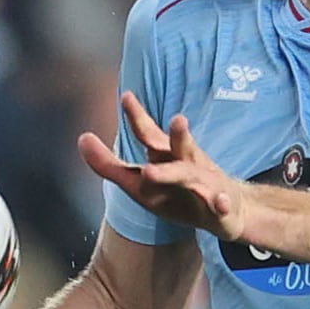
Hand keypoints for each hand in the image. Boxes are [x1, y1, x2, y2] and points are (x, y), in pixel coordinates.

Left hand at [79, 93, 249, 242]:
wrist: (228, 211)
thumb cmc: (177, 191)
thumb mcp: (139, 180)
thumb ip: (108, 164)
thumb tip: (81, 137)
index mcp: (166, 157)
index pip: (150, 134)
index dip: (139, 118)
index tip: (127, 97)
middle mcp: (186, 165)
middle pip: (178, 149)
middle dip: (176, 136)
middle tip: (177, 119)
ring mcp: (206, 186)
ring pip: (195, 177)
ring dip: (184, 171)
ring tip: (163, 170)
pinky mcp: (221, 210)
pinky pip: (222, 207)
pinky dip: (221, 204)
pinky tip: (220, 203)